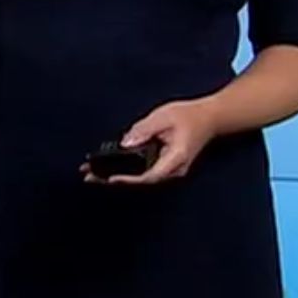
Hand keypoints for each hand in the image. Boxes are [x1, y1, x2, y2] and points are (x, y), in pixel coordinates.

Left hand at [82, 99, 220, 184]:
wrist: (208, 119)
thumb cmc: (189, 116)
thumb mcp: (164, 117)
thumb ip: (144, 129)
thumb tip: (125, 142)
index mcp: (176, 159)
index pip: (149, 175)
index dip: (129, 179)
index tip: (110, 178)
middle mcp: (173, 170)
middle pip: (141, 181)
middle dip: (114, 180)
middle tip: (88, 178)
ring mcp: (169, 170)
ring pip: (140, 178)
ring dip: (116, 176)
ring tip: (92, 174)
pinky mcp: (163, 166)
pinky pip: (142, 171)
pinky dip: (125, 170)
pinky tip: (108, 168)